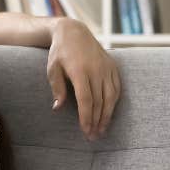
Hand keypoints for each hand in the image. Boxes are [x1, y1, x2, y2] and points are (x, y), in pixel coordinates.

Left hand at [47, 19, 120, 139]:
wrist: (74, 32)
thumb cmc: (59, 53)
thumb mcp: (52, 69)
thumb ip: (57, 88)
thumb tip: (58, 108)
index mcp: (80, 71)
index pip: (86, 100)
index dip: (86, 117)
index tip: (85, 130)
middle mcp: (96, 70)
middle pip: (99, 101)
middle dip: (96, 121)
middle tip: (93, 137)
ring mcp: (107, 68)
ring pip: (110, 97)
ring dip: (107, 115)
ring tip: (102, 130)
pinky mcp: (113, 67)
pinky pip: (116, 88)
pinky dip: (114, 102)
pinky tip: (109, 114)